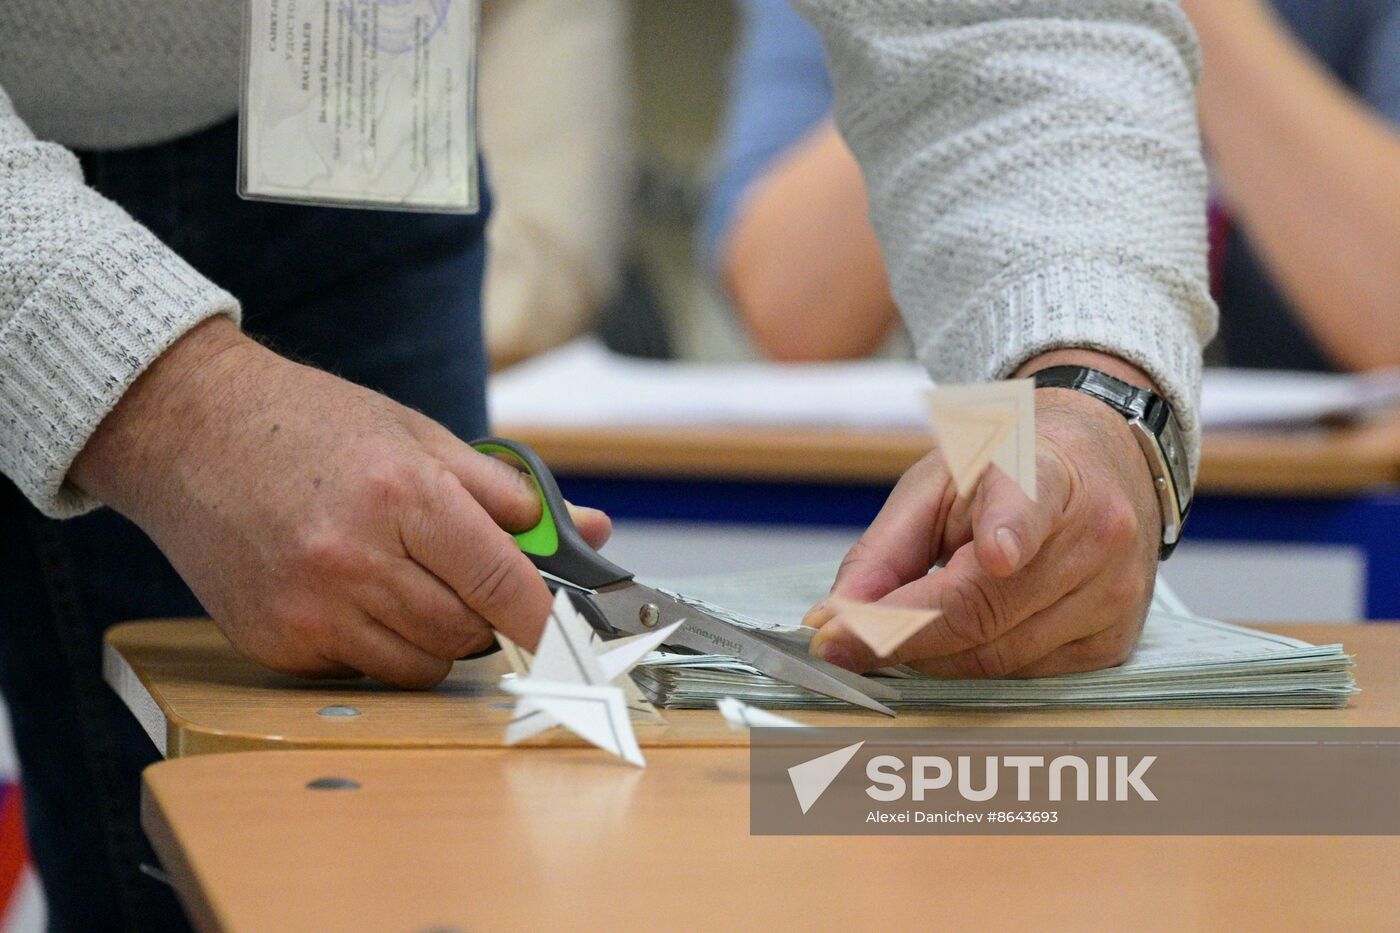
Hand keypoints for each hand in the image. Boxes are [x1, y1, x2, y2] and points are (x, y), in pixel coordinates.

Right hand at [71, 318, 610, 687]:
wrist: (187, 428)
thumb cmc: (308, 425)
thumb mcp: (416, 435)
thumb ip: (505, 492)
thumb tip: (587, 529)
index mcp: (402, 494)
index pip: (501, 581)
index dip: (546, 618)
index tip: (574, 638)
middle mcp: (354, 558)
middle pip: (467, 633)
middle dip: (486, 616)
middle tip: (470, 582)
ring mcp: (309, 608)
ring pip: (421, 664)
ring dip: (436, 637)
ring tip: (405, 579)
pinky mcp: (274, 642)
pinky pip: (362, 670)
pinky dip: (377, 645)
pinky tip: (350, 593)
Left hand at [804, 351, 1162, 677]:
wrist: (1094, 466)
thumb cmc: (1001, 473)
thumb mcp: (932, 487)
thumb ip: (880, 553)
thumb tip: (830, 621)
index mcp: (1046, 474)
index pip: (1032, 506)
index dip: (1012, 532)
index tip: (997, 553)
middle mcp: (1096, 535)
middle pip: (986, 610)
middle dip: (900, 634)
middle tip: (837, 639)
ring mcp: (1112, 594)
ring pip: (998, 658)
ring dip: (930, 656)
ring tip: (900, 628)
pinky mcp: (1114, 642)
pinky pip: (1024, 678)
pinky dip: (973, 666)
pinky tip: (957, 636)